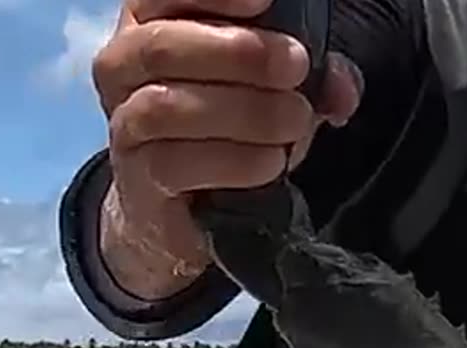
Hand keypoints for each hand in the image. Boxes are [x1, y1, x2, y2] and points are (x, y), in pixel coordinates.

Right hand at [90, 0, 363, 299]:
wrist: (189, 206)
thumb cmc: (230, 124)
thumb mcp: (274, 87)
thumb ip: (312, 76)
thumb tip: (342, 90)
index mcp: (152, 23)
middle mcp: (124, 67)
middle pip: (161, 46)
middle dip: (239, 52)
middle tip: (296, 66)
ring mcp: (124, 125)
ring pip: (166, 107)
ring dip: (243, 111)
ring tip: (295, 119)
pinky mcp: (138, 181)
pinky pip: (174, 165)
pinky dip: (233, 161)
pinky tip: (272, 162)